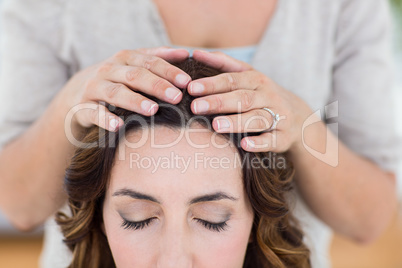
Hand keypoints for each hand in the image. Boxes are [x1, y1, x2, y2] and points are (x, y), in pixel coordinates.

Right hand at [62, 47, 191, 131]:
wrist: (76, 93)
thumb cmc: (116, 79)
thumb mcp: (133, 64)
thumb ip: (158, 57)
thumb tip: (185, 53)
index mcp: (125, 58)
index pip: (150, 62)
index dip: (169, 71)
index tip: (187, 82)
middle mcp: (109, 70)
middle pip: (135, 75)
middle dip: (157, 85)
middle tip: (177, 97)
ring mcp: (95, 87)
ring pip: (116, 92)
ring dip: (135, 100)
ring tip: (153, 110)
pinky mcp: (83, 107)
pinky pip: (94, 113)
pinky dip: (106, 119)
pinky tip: (118, 126)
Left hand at [189, 50, 312, 152]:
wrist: (298, 117)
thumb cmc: (262, 95)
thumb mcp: (249, 76)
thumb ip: (224, 64)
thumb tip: (196, 53)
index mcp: (256, 80)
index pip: (232, 80)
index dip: (212, 84)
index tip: (191, 88)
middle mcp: (267, 96)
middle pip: (242, 98)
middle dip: (218, 102)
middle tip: (196, 107)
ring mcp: (277, 116)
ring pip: (256, 118)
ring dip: (236, 122)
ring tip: (216, 125)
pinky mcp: (282, 137)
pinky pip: (271, 140)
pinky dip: (258, 143)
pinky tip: (245, 144)